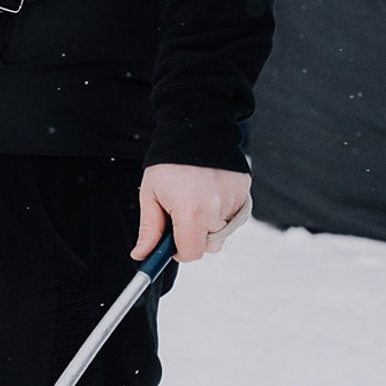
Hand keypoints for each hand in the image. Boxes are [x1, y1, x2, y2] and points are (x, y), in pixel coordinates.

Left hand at [133, 163, 252, 264]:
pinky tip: (210, 192)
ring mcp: (233, 201)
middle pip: (210, 245)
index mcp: (191, 212)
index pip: (191, 253)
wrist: (195, 130)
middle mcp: (216, 209)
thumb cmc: (169, 163)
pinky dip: (223, 210)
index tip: (173, 243)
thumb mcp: (151, 194)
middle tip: (183, 215)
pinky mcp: (244, 193)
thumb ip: (149, 229)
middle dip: (196, 237)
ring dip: (211, 223)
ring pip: (223, 231)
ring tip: (197, 198)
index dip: (179, 252)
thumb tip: (142, 255)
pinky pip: (234, 216)